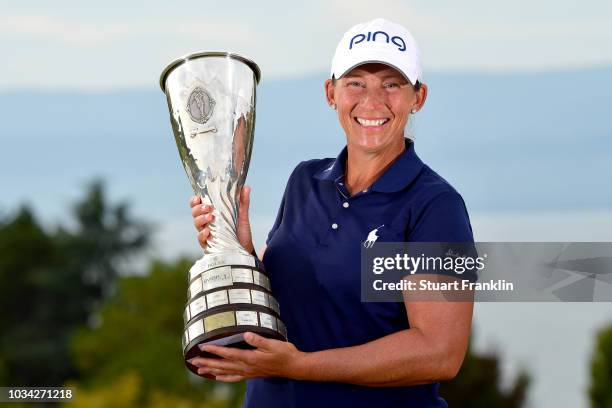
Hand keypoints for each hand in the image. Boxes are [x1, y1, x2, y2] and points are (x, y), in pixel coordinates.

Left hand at [189, 332, 306, 381]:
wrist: (293, 367)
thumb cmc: (284, 353)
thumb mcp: (273, 343)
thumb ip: (258, 339)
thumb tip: (246, 334)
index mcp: (250, 358)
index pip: (228, 354)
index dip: (215, 350)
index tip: (203, 346)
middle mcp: (247, 367)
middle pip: (223, 365)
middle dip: (207, 362)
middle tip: (193, 360)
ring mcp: (248, 372)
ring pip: (226, 372)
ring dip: (211, 370)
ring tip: (199, 369)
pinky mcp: (251, 374)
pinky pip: (234, 377)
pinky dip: (223, 377)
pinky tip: (217, 377)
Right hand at [190, 186, 254, 252]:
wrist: (246, 249)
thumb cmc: (241, 232)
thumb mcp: (242, 216)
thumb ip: (243, 202)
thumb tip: (246, 187)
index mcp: (212, 213)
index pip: (198, 205)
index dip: (194, 201)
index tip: (198, 197)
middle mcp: (207, 223)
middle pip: (195, 213)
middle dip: (199, 209)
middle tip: (209, 207)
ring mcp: (206, 234)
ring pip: (196, 224)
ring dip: (201, 219)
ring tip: (211, 217)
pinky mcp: (208, 245)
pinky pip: (201, 239)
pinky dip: (202, 234)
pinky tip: (208, 232)